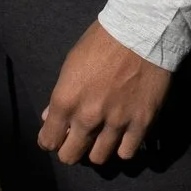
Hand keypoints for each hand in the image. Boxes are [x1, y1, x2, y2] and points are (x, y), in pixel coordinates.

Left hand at [39, 21, 172, 164]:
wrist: (142, 31)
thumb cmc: (102, 41)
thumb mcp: (72, 63)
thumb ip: (61, 96)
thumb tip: (49, 117)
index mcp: (65, 101)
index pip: (48, 140)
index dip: (51, 140)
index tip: (57, 136)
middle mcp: (88, 118)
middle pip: (70, 156)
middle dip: (70, 149)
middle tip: (78, 139)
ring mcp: (116, 123)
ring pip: (99, 158)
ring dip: (97, 149)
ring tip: (102, 137)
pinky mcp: (141, 123)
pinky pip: (127, 153)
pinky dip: (123, 147)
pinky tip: (123, 136)